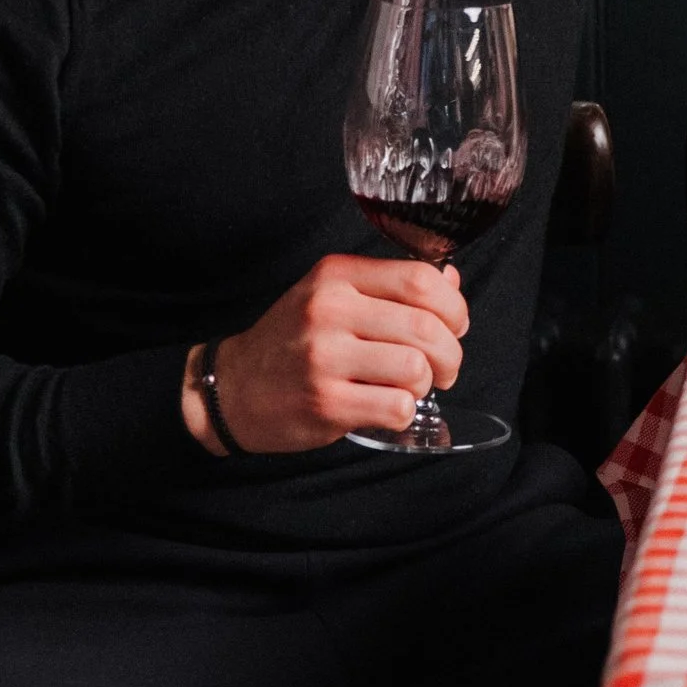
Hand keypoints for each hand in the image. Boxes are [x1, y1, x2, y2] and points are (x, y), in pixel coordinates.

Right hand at [185, 255, 469, 454]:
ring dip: (428, 384)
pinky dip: (405, 410)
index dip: (454, 305)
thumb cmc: (292, 340)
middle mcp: (330, 310)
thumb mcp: (332, 295)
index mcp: (336, 276)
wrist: (230, 388)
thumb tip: (452, 281)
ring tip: (414, 388)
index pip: (420, 279)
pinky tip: (390, 406)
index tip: (456, 324)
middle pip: (426, 327)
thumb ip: (390, 286)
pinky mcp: (325, 402)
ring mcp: (325, 358)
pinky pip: (397, 405)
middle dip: (451, 353)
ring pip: (416, 367)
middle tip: (445, 368)